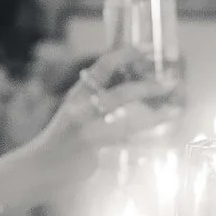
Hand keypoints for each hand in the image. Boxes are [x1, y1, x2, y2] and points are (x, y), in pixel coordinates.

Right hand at [25, 48, 180, 168]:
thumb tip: (136, 84)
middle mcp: (80, 110)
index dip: (128, 53)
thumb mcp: (78, 112)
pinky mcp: (92, 154)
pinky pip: (125, 147)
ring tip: (174, 110)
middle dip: (148, 87)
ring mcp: (86, 133)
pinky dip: (144, 143)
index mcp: (78, 94)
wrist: (40, 167)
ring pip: (126, 123)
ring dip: (154, 116)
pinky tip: (162, 137)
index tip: (150, 48)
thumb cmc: (63, 139)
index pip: (104, 65)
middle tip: (171, 83)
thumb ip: (100, 99)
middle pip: (119, 95)